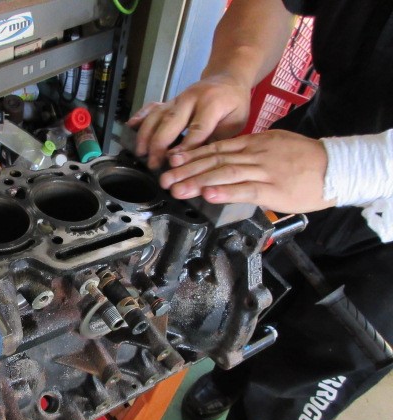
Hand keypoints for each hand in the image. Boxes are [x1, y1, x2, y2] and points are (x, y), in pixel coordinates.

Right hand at [127, 74, 250, 169]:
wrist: (228, 78)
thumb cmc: (234, 104)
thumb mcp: (235, 123)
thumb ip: (217, 139)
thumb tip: (199, 161)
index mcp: (212, 103)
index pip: (196, 129)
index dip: (185, 148)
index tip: (174, 163)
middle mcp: (191, 98)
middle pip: (171, 122)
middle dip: (159, 144)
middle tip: (153, 164)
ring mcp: (178, 98)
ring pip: (157, 115)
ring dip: (146, 134)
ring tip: (141, 152)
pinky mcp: (169, 100)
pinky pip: (152, 107)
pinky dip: (141, 116)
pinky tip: (131, 126)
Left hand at [159, 130, 336, 213]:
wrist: (336, 167)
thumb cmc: (305, 160)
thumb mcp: (273, 146)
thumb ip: (250, 152)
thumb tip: (227, 160)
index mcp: (253, 143)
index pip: (216, 148)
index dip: (191, 155)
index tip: (172, 160)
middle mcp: (253, 154)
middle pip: (213, 160)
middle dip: (186, 170)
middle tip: (164, 178)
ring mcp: (262, 170)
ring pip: (224, 174)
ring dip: (197, 182)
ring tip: (177, 188)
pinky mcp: (272, 188)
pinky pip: (244, 189)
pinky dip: (224, 192)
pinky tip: (207, 195)